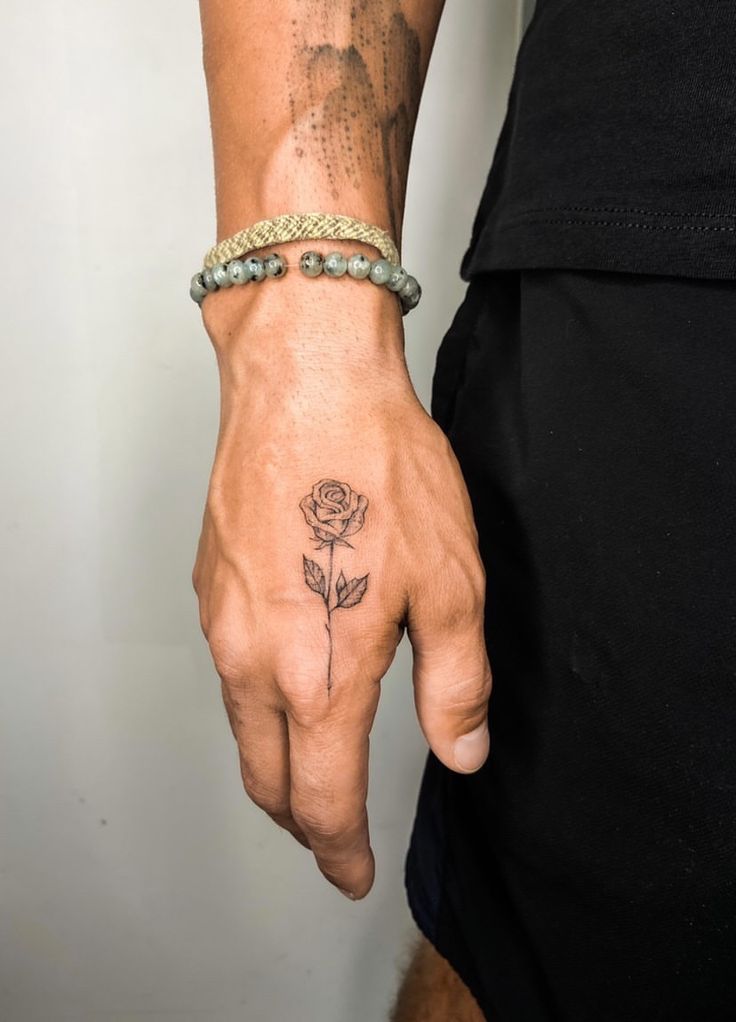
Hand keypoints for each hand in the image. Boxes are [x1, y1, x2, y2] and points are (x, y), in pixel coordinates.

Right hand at [192, 274, 491, 898]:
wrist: (305, 383)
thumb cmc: (376, 470)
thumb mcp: (451, 583)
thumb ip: (456, 682)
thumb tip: (462, 750)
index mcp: (320, 674)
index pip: (322, 801)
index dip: (341, 849)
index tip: (353, 870)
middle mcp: (255, 660)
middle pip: (266, 779)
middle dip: (301, 821)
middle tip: (333, 831)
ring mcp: (223, 623)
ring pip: (242, 727)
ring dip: (276, 763)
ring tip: (312, 765)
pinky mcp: (211, 586)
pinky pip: (229, 669)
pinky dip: (259, 701)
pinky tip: (289, 677)